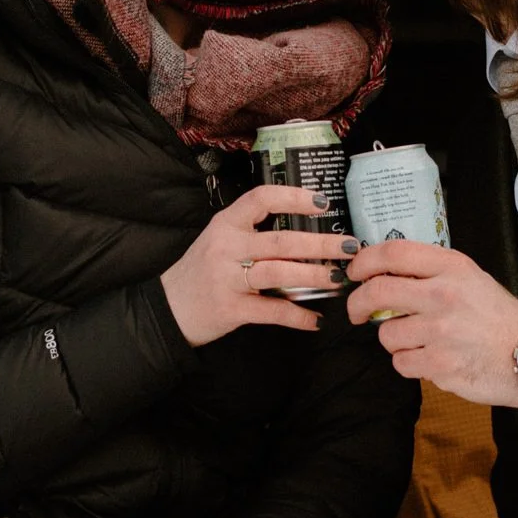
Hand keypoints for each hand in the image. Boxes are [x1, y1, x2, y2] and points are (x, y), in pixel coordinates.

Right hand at [160, 185, 357, 347]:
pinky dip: (297, 316)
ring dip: (314, 276)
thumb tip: (305, 235)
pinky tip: (315, 320)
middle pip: (281, 241)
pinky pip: (272, 311)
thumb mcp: (219, 240)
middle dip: (320, 245)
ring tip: (338, 279)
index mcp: (226, 223)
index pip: (261, 199)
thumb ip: (252, 233)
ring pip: (279, 273)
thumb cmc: (202, 271)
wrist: (168, 308)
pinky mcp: (231, 309)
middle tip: (348, 247)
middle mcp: (226, 247)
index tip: (323, 203)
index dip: (294, 197)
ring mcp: (228, 279)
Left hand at [345, 240, 517, 405]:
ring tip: (420, 340)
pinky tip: (431, 358)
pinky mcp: (440, 365)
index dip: (364, 261)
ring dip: (394, 340)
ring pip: (386, 334)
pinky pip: (401, 363)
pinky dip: (410, 363)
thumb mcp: (471, 278)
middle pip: (377, 291)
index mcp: (452, 267)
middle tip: (358, 312)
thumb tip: (383, 274)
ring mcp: (441, 332)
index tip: (355, 272)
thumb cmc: (498, 317)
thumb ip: (431, 272)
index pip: (393, 252)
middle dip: (357, 304)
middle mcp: (444, 295)